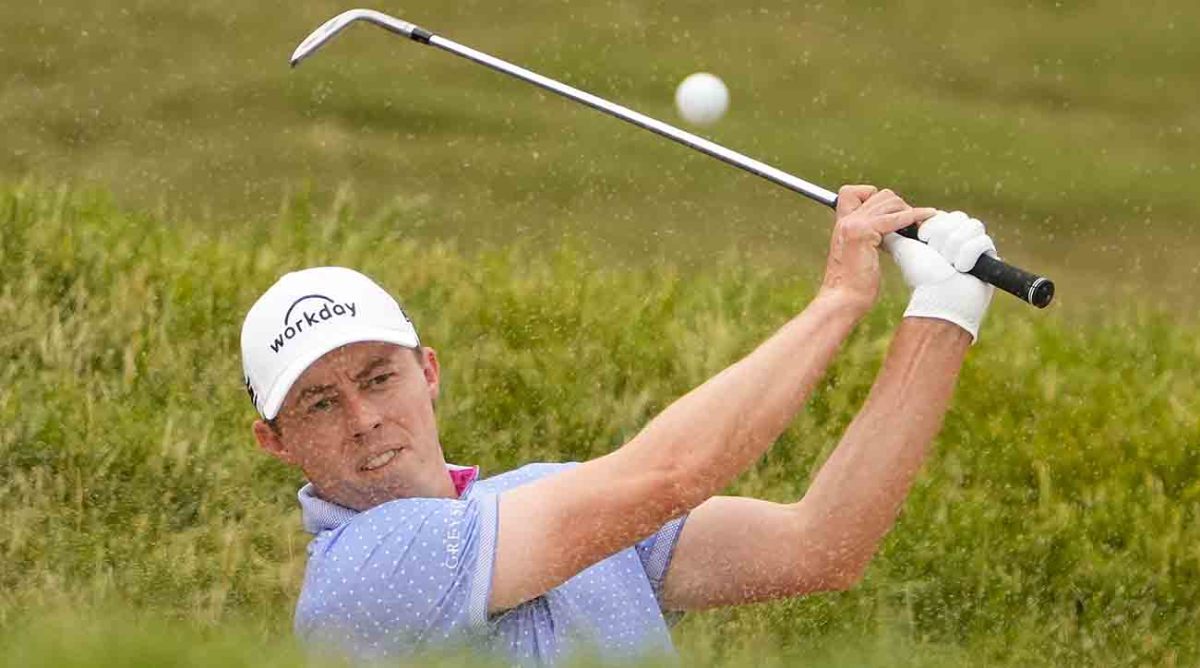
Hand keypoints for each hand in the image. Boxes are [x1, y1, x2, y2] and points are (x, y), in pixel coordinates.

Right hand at [818, 185, 936, 315]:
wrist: (843, 299)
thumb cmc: (853, 284)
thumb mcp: (857, 253)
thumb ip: (867, 236)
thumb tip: (891, 227)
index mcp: (841, 223)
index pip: (852, 191)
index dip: (873, 197)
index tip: (887, 216)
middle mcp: (846, 220)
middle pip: (880, 194)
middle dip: (899, 206)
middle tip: (908, 225)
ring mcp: (853, 225)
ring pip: (890, 201)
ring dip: (907, 211)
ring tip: (915, 227)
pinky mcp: (864, 233)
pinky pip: (896, 217)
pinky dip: (915, 215)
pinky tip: (927, 217)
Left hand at [882, 210, 995, 340]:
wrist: (939, 298)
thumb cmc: (922, 276)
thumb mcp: (903, 250)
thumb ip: (894, 234)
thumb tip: (883, 223)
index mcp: (942, 233)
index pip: (945, 213)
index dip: (934, 225)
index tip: (923, 239)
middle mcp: (961, 237)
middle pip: (960, 217)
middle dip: (943, 237)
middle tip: (937, 256)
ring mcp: (977, 246)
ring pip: (973, 226)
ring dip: (955, 247)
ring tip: (950, 265)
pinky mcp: (991, 256)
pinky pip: (983, 241)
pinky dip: (968, 256)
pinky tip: (962, 270)